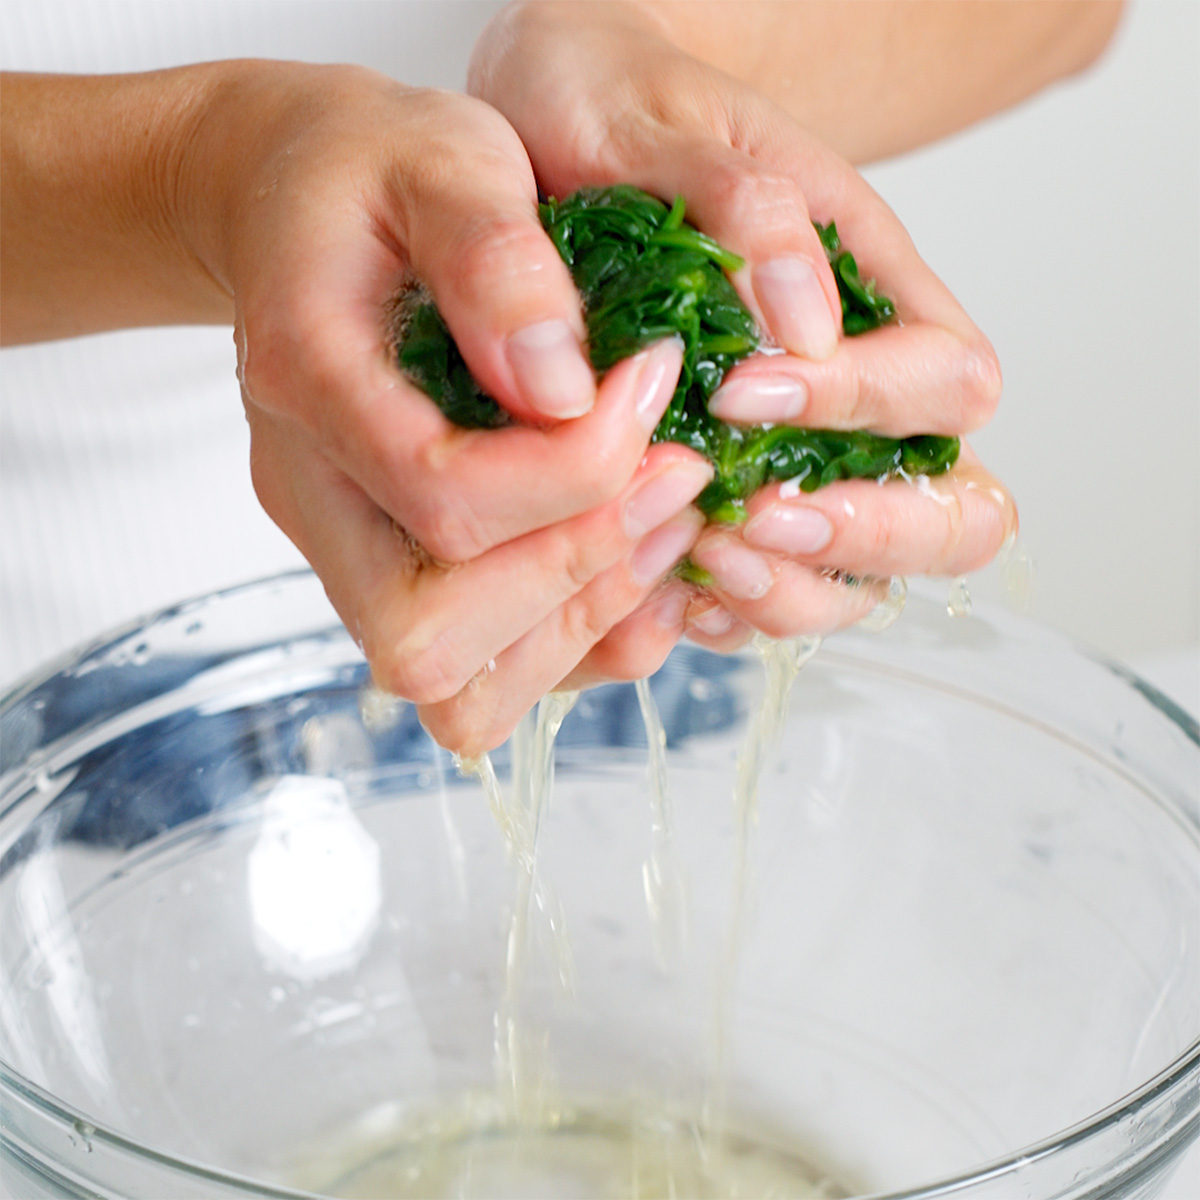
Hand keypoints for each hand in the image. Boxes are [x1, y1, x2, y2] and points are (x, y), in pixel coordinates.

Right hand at [177, 62, 719, 751]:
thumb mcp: (439, 157)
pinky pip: (486, 674)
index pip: (442, 496)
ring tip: (671, 524)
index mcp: (308, 384)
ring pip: (457, 688)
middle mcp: (314, 496)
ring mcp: (349, 547)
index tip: (655, 385)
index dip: (576, 471)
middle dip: (580, 575)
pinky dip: (580, 643)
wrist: (290, 201)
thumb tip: (566, 389)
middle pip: (430, 640)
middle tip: (678, 479)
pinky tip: (642, 563)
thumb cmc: (369, 170)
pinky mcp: (394, 566)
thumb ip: (492, 257)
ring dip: (584, 627)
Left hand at [470, 3, 1013, 672]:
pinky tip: (665, 589)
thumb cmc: (618, 112)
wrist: (546, 137)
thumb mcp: (671, 127)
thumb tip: (809, 320)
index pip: (947, 385)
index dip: (866, 406)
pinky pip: (763, 593)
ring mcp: (799, 467)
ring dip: (790, 590)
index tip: (745, 392)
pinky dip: (725, 612)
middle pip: (949, 513)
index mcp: (874, 297)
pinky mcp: (728, 509)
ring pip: (857, 578)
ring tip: (699, 561)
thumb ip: (750, 207)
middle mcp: (857, 401)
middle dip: (864, 535)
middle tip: (750, 518)